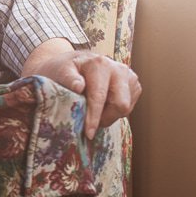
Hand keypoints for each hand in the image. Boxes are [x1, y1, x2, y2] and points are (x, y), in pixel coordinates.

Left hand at [26, 47, 141, 139]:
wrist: (76, 63)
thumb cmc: (66, 70)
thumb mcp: (61, 72)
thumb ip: (68, 79)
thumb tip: (79, 86)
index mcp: (100, 64)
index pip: (100, 96)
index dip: (94, 117)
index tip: (88, 133)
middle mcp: (119, 69)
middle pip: (121, 104)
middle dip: (105, 118)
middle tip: (89, 123)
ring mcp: (129, 77)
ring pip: (126, 109)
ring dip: (109, 115)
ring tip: (94, 110)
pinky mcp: (134, 86)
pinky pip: (129, 108)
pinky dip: (115, 112)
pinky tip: (104, 105)